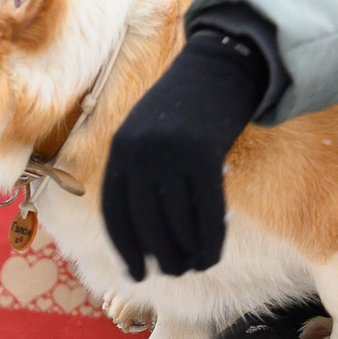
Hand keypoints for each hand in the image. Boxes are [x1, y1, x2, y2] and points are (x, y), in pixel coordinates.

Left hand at [99, 25, 270, 277]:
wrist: (220, 64)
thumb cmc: (187, 105)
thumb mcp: (151, 133)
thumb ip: (143, 172)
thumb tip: (145, 230)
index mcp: (122, 149)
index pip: (117, 212)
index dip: (126, 248)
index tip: (134, 274)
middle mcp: (141, 153)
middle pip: (145, 220)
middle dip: (158, 254)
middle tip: (171, 273)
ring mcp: (171, 154)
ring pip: (177, 219)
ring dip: (184, 251)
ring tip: (191, 267)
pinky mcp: (204, 154)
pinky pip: (206, 209)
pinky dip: (209, 237)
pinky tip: (211, 254)